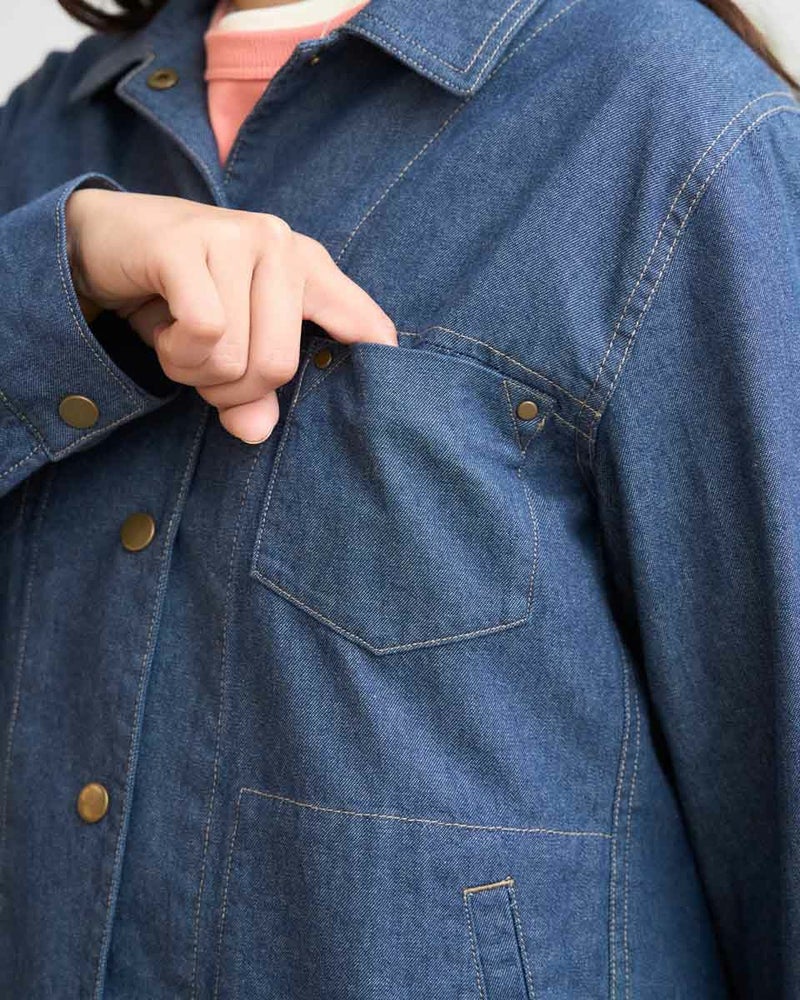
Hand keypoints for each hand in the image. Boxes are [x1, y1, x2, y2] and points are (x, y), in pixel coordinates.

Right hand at [65, 188, 396, 442]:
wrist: (100, 239)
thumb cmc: (176, 296)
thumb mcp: (224, 346)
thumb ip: (250, 391)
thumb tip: (257, 433)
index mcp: (303, 266)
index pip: (358, 318)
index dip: (374, 347)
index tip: (388, 359)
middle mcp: (279, 244)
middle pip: (278, 365)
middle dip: (231, 388)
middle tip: (202, 364)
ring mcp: (235, 238)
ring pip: (235, 355)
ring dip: (194, 371)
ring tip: (178, 341)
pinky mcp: (187, 244)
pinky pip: (204, 332)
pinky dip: (178, 353)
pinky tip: (163, 330)